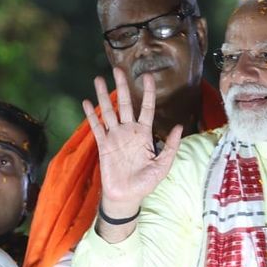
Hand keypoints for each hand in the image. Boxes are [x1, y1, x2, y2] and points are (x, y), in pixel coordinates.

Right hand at [82, 68, 182, 220]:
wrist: (127, 197)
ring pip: (109, 111)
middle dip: (122, 86)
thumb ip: (171, 146)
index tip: (147, 76)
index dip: (147, 92)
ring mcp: (115, 137)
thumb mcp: (163, 165)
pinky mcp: (103, 145)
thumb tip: (180, 126)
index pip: (147, 108)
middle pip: (126, 104)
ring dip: (103, 96)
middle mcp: (129, 131)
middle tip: (118, 69)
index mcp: (145, 134)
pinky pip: (97, 127)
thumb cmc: (146, 183)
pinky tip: (86, 102)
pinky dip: (91, 115)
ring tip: (99, 79)